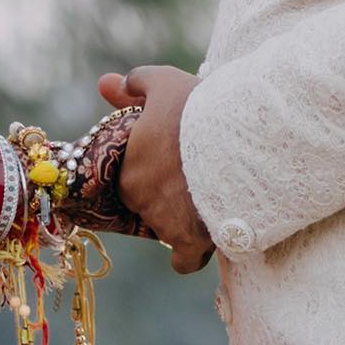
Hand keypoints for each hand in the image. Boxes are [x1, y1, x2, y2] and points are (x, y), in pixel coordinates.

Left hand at [95, 64, 213, 273]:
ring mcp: (162, 220)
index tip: (176, 164)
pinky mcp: (188, 241)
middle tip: (198, 180)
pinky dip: (190, 256)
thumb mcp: (166, 83)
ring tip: (215, 201)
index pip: (133, 177)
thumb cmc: (199, 109)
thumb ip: (137, 83)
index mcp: (130, 163)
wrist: (237, 141)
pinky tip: (200, 246)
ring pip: (169, 228)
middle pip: (150, 204)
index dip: (154, 172)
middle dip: (168, 197)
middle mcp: (139, 195)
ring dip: (185, 221)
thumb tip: (108, 83)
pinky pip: (183, 261)